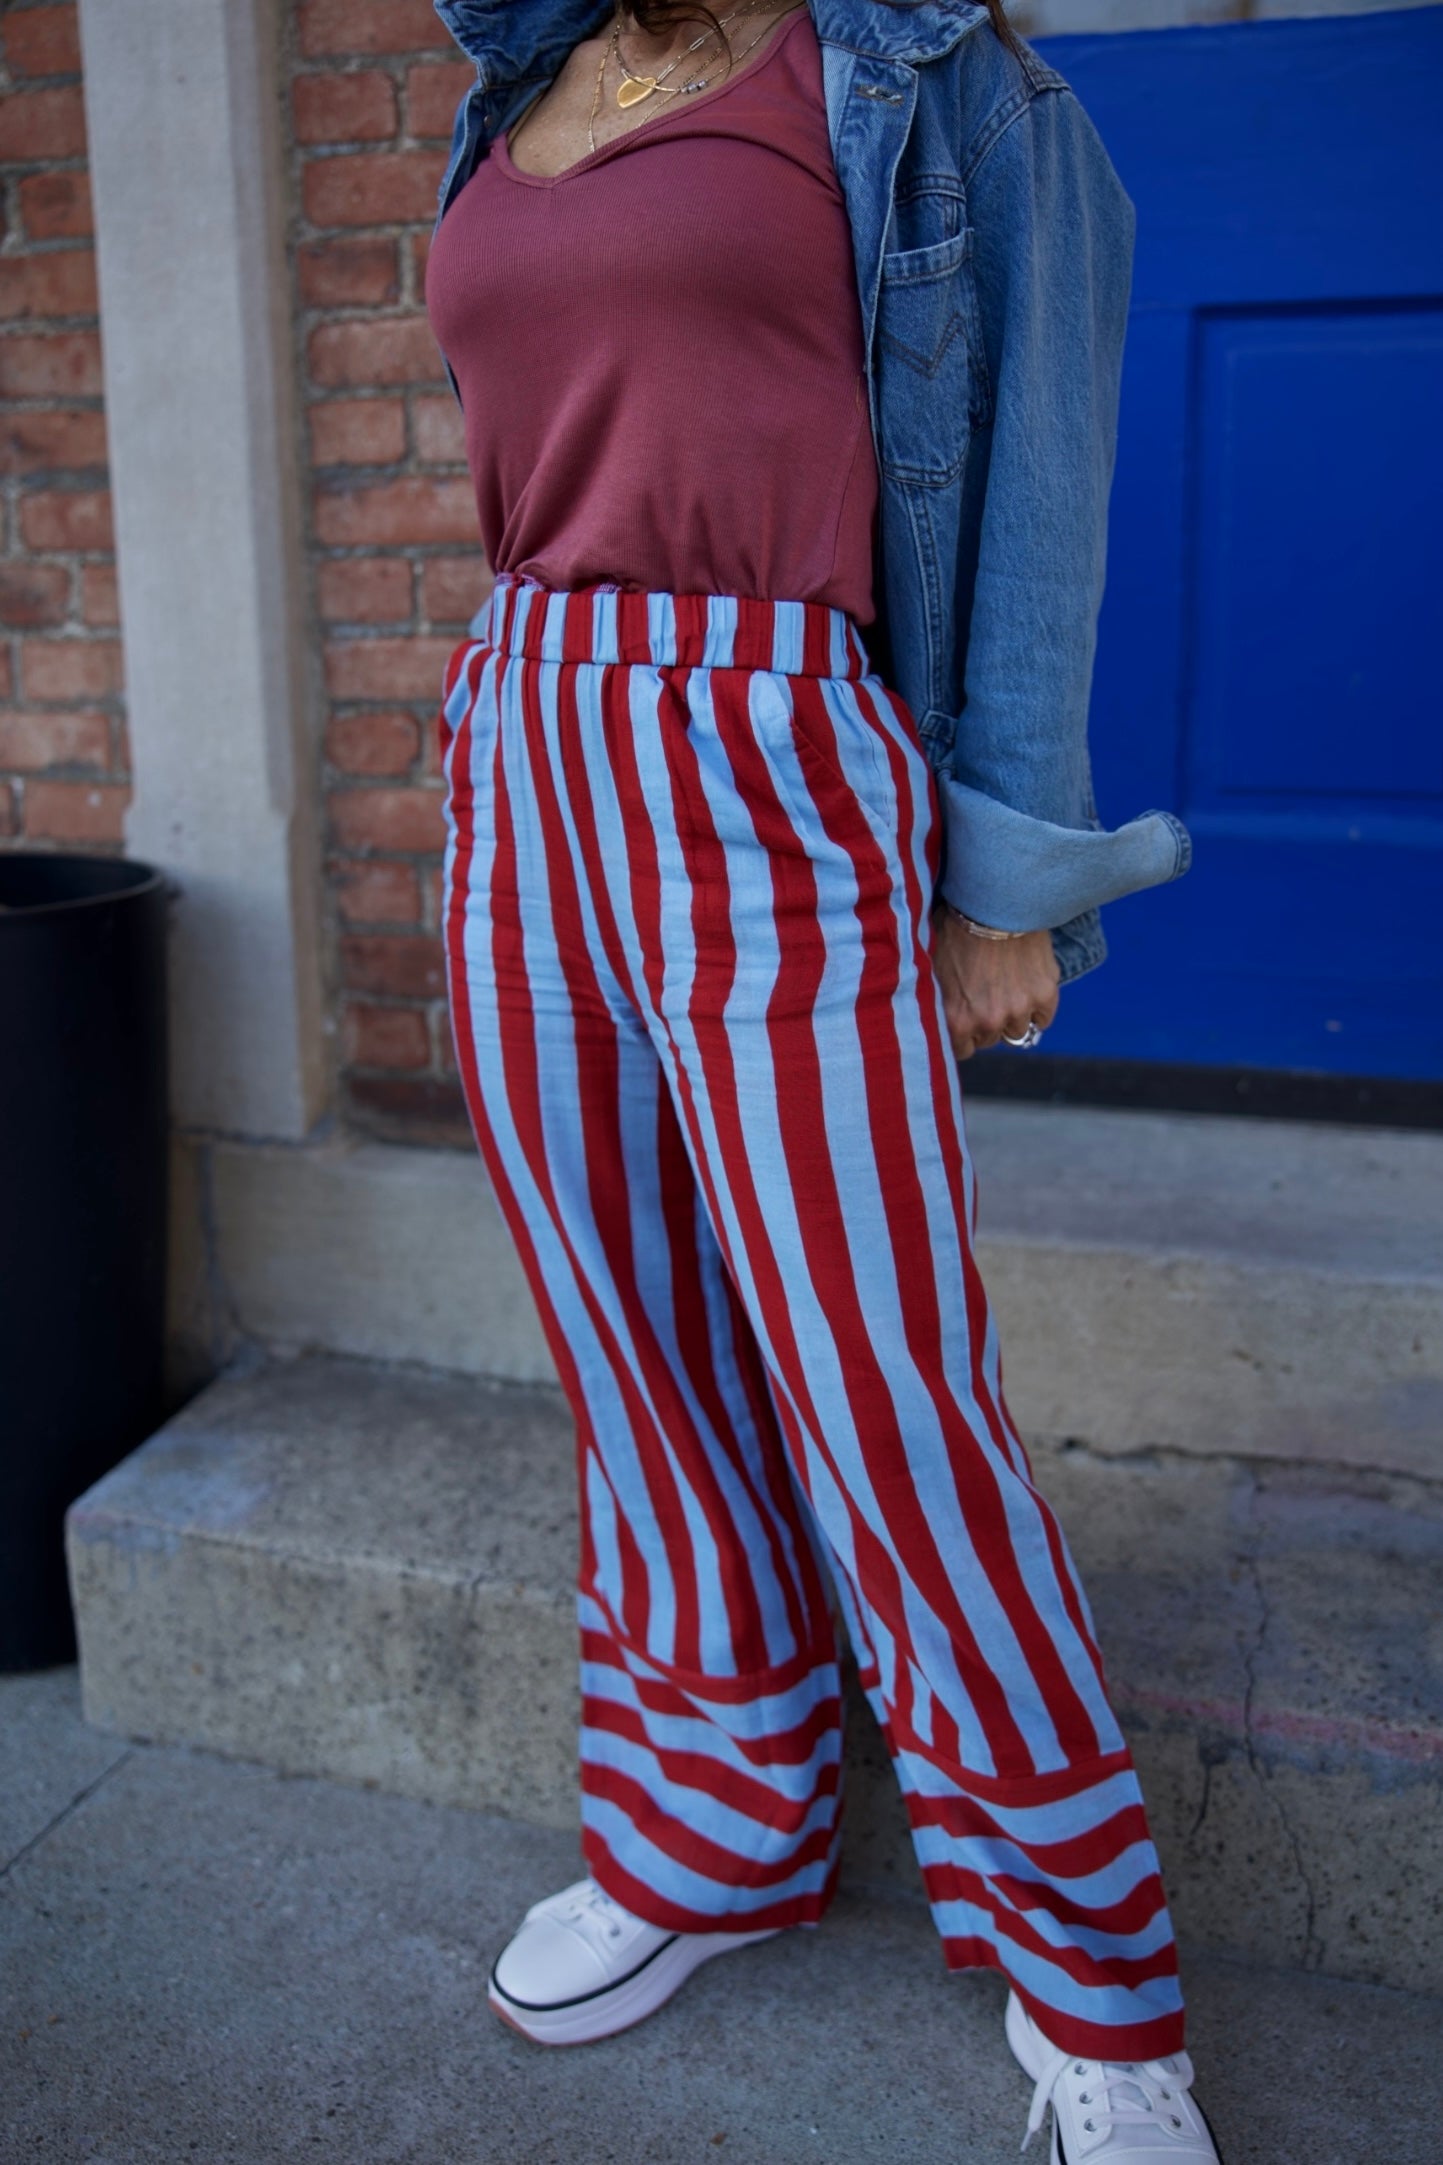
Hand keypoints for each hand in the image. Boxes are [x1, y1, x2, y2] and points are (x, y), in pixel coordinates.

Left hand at [930, 909, 1060, 1060]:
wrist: (994, 902)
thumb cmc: (956, 929)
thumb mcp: (932, 967)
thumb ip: (936, 998)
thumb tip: (929, 1012)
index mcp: (956, 1019)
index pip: (961, 1051)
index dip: (963, 1035)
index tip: (965, 1021)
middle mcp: (989, 1022)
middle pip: (989, 1040)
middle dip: (986, 1022)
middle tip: (984, 996)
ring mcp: (1020, 1010)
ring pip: (1016, 1031)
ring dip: (1012, 1015)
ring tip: (1005, 989)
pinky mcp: (1045, 995)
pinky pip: (1043, 1019)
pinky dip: (1037, 1009)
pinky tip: (1027, 989)